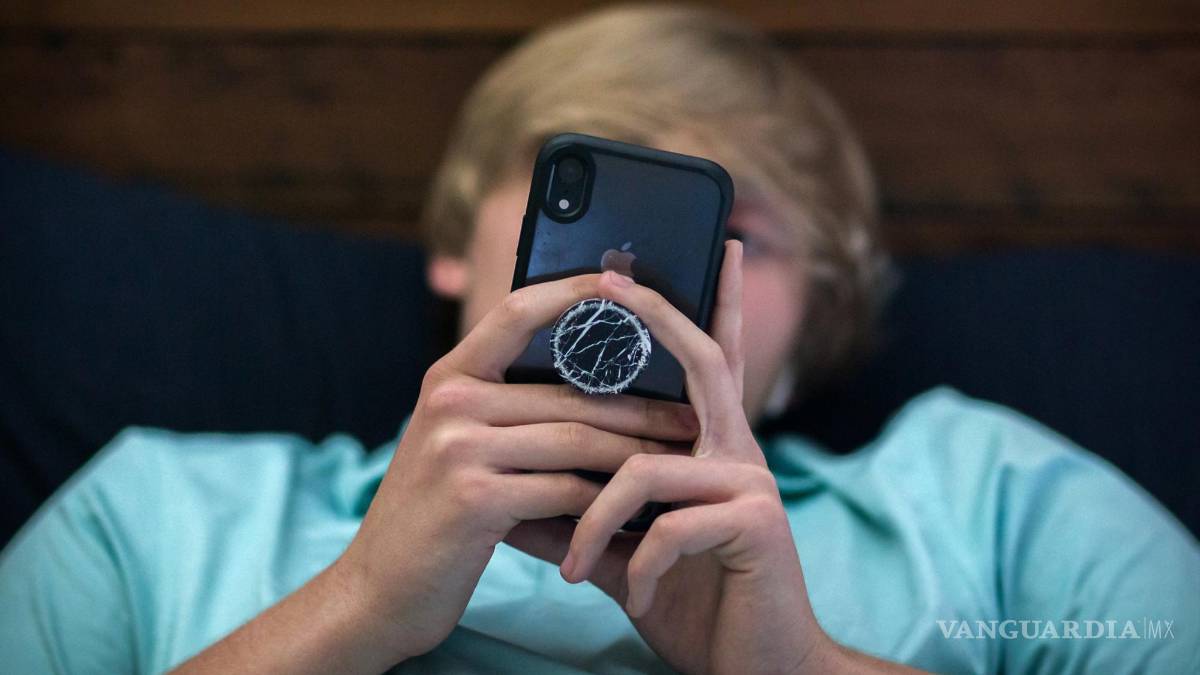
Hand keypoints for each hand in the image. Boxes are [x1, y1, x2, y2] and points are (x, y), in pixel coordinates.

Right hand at [334, 273, 698, 663]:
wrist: (376, 589)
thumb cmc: (434, 516)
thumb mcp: (454, 447)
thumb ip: (504, 411)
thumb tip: (594, 385)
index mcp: (448, 377)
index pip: (518, 312)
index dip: (575, 292)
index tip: (629, 283)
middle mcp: (450, 402)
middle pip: (569, 394)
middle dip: (639, 408)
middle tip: (692, 416)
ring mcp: (458, 449)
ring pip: (576, 440)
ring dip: (635, 455)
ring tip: (679, 462)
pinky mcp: (473, 500)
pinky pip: (563, 491)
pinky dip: (604, 503)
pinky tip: (632, 512)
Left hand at [507, 242, 837, 673]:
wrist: (757, 670)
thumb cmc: (693, 605)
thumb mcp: (625, 557)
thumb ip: (581, 522)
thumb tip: (514, 507)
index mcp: (709, 451)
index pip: (709, 364)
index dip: (712, 305)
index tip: (718, 249)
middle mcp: (737, 453)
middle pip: (700, 362)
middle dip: (658, 315)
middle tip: (611, 278)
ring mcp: (751, 484)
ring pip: (646, 467)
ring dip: (595, 522)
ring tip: (578, 570)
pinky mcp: (757, 525)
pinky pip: (668, 525)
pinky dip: (637, 565)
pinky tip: (639, 597)